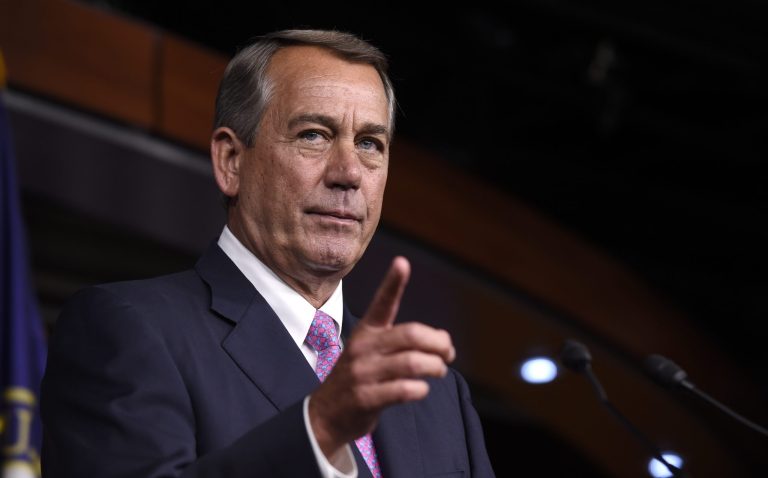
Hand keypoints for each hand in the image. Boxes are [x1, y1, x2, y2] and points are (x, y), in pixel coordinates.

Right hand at [308, 256, 455, 457]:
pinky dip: (420, 389)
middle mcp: (363, 347)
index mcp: (366, 331)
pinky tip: (421, 389)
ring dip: (434, 367)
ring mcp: (362, 373)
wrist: (326, 415)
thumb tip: (443, 341)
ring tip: (439, 371)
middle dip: (438, 343)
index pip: (382, 303)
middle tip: (448, 353)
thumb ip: (402, 343)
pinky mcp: (365, 398)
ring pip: (412, 363)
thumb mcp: (370, 351)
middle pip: (410, 335)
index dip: (393, 282)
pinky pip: (403, 390)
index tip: (402, 262)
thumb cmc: (359, 379)